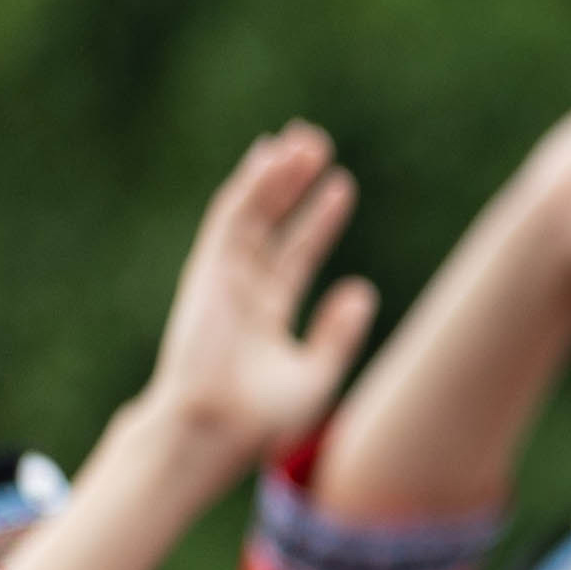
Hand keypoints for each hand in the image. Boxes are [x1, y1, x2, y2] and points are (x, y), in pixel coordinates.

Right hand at [140, 125, 378, 467]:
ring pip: (251, 214)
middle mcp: (241, 291)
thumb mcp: (315, 373)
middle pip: (272, 225)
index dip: (318, 221)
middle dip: (293, 185)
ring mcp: (222, 280)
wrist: (215, 429)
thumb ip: (337, 334)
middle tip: (315, 144)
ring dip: (273, 176)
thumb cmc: (259, 417)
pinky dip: (250, 189)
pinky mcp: (208, 273)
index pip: (296, 255)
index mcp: (264, 314)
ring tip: (299, 140)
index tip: (341, 188)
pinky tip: (268, 160)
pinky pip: (231, 221)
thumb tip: (363, 290)